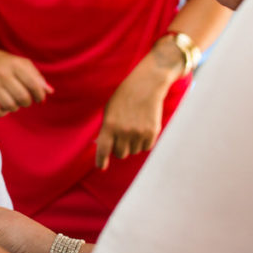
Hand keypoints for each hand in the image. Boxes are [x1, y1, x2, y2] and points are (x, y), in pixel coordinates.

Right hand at [0, 44, 52, 116]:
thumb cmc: (4, 62)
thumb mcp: (21, 63)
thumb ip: (36, 77)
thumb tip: (49, 92)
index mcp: (15, 65)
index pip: (33, 84)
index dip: (40, 95)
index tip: (39, 98)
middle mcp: (2, 75)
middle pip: (23, 97)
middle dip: (28, 102)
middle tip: (25, 99)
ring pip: (10, 106)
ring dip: (16, 107)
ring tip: (14, 101)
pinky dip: (3, 112)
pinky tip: (4, 106)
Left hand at [95, 48, 180, 169]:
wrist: (147, 85)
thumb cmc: (125, 96)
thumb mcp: (109, 110)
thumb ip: (107, 128)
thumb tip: (103, 146)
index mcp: (110, 125)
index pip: (103, 149)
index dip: (101, 160)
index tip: (101, 167)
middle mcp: (124, 131)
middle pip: (120, 154)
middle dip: (120, 148)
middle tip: (122, 137)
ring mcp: (139, 133)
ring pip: (134, 151)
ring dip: (133, 144)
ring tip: (134, 127)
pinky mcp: (152, 133)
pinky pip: (146, 147)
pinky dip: (144, 141)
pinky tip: (143, 127)